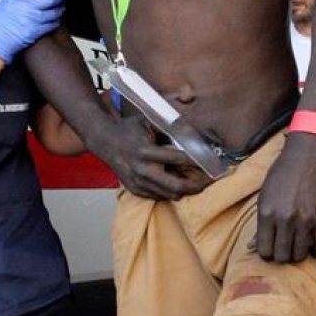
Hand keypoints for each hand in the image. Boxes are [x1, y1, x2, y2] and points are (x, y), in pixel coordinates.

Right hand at [94, 115, 211, 199]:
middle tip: (208, 181)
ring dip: (185, 189)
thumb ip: (170, 124)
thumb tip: (191, 118)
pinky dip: (171, 191)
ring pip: (170, 194)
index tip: (211, 162)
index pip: (178, 159)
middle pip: (176, 186)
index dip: (197, 161)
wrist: (104, 141)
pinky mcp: (136, 190)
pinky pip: (159, 196)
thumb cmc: (128, 129)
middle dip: (196, 186)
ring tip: (196, 181)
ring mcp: (138, 183)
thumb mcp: (148, 120)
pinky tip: (178, 182)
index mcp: (145, 151)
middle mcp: (141, 170)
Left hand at [254, 133, 315, 262]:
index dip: (267, 254)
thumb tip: (251, 246)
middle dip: (282, 257)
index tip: (271, 250)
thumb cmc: (284, 171)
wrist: (308, 154)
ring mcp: (304, 220)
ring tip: (299, 248)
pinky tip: (314, 247)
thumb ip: (261, 222)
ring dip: (299, 254)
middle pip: (282, 256)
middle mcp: (284, 219)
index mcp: (266, 213)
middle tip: (285, 250)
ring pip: (300, 255)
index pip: (264, 251)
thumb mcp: (265, 195)